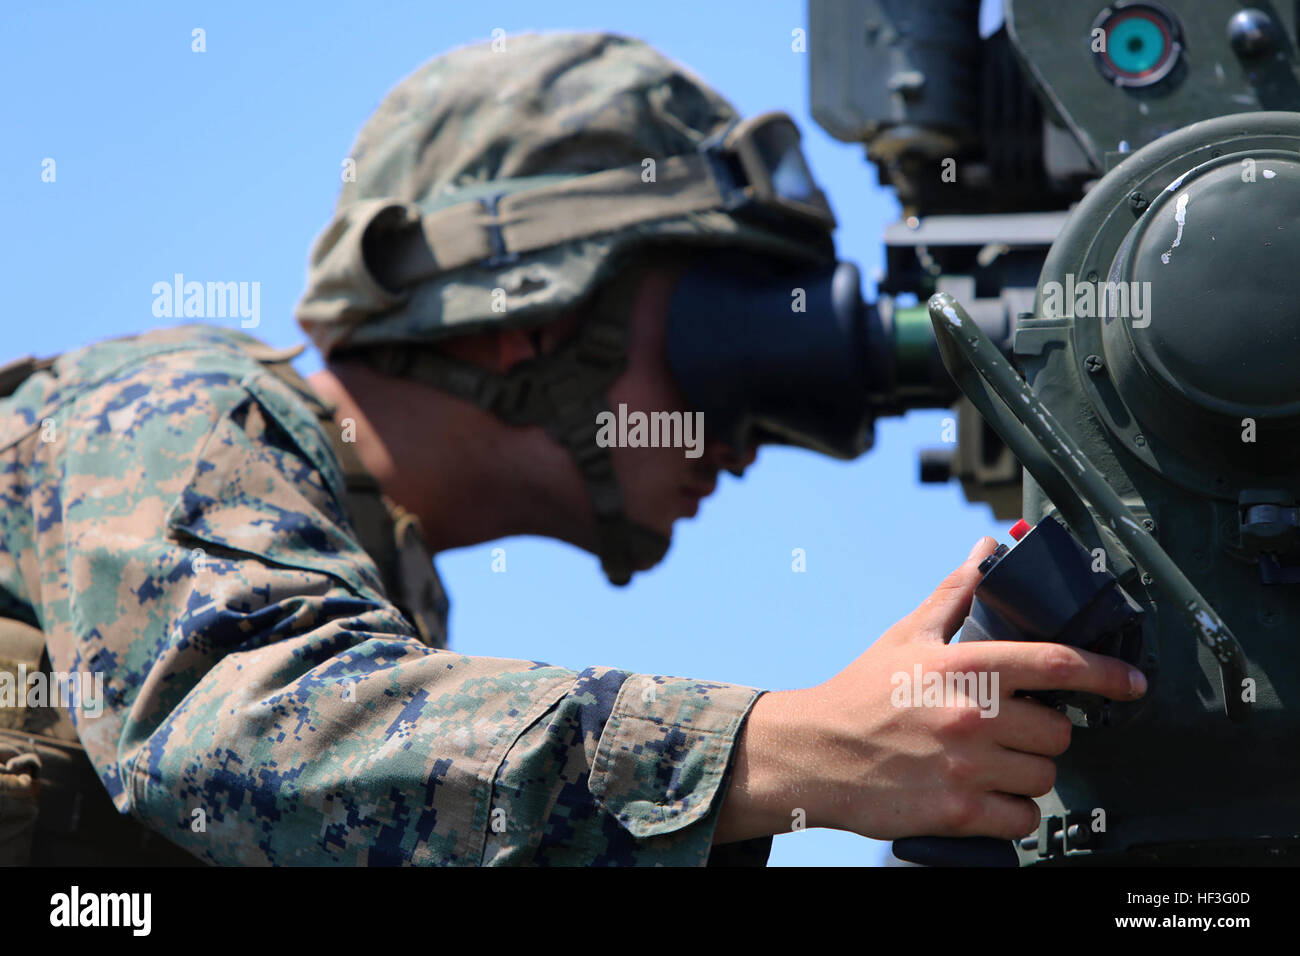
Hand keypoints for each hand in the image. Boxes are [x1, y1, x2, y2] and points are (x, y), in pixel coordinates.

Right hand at [713, 537, 1146, 843]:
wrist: (814, 754)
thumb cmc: (861, 694)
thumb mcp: (908, 636)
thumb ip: (955, 594)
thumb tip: (985, 550)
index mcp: (964, 666)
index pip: (1057, 665)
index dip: (1107, 674)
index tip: (1133, 683)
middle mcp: (972, 715)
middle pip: (1058, 731)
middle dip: (1042, 732)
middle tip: (1010, 731)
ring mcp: (967, 766)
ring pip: (1043, 776)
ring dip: (1026, 773)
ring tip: (991, 763)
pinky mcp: (957, 812)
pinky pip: (1021, 818)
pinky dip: (1011, 812)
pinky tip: (985, 796)